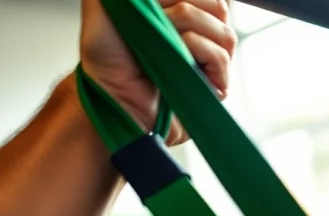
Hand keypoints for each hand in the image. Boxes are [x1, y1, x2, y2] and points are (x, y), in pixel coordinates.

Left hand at [79, 0, 237, 144]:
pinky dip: (199, 52)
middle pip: (218, 8)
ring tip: (166, 47)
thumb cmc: (107, 57)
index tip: (157, 7)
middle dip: (184, 12)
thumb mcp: (104, 6)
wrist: (111, 94)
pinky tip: (180, 62)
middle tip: (158, 28)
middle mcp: (201, 34)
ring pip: (224, 32)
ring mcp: (210, 60)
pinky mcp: (215, 85)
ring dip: (191, 31)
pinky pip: (220, 57)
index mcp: (182, 13)